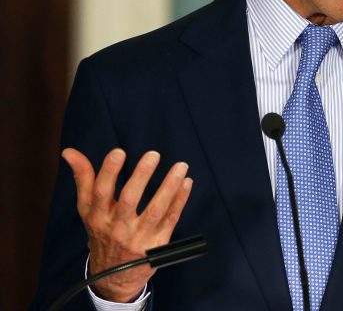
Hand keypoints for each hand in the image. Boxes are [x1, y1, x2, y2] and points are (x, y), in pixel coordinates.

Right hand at [62, 147, 192, 302]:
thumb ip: (83, 179)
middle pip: (129, 199)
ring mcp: (138, 237)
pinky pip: (171, 219)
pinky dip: (180, 200)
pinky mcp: (156, 245)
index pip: (100, 192)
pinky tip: (186, 183)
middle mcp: (116, 227)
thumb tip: (69, 152)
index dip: (108, 172)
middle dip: (141, 176)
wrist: (112, 277)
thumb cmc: (102, 233)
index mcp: (97, 216)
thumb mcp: (88, 210)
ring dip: (169, 186)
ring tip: (180, 166)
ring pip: (156, 210)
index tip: (119, 152)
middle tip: (153, 154)